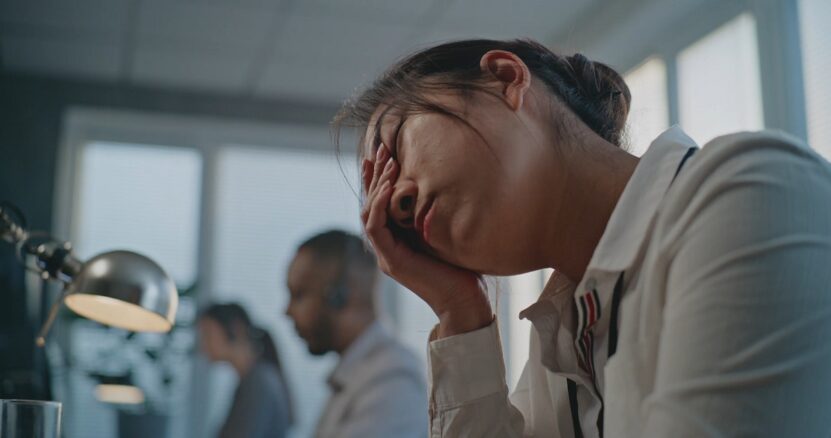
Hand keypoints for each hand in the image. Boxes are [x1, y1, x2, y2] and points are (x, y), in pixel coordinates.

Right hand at [361, 144, 492, 337]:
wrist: (464, 302)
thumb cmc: (462, 271)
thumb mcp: (446, 234)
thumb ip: (434, 216)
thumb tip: (442, 188)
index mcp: (397, 241)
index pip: (379, 204)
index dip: (377, 179)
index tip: (382, 154)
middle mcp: (387, 247)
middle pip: (370, 204)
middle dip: (375, 174)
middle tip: (382, 148)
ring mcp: (386, 254)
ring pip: (369, 213)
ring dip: (376, 185)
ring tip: (387, 160)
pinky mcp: (391, 261)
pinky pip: (376, 227)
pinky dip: (379, 205)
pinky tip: (387, 187)